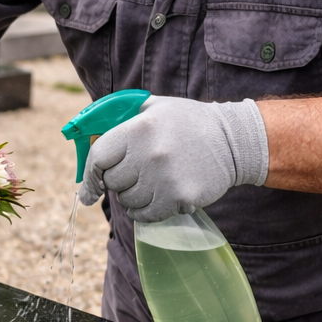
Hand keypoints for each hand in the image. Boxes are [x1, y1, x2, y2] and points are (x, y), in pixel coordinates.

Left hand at [78, 96, 268, 222]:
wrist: (234, 141)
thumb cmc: (188, 122)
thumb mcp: (153, 107)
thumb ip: (121, 118)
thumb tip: (88, 139)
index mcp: (139, 128)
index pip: (98, 157)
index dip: (89, 175)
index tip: (88, 188)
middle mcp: (149, 154)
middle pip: (112, 181)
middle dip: (118, 180)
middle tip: (135, 173)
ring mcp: (165, 179)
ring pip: (127, 200)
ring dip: (133, 196)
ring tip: (151, 181)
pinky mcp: (180, 198)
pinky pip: (145, 215)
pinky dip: (145, 210)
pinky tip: (157, 196)